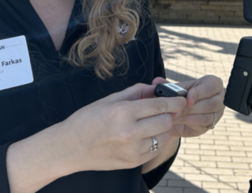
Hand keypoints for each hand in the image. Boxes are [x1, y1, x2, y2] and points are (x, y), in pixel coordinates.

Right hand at [59, 82, 186, 172]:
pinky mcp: (133, 162)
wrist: (70, 147)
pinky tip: (144, 135)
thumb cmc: (87, 120)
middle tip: (165, 110)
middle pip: (165, 121)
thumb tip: (156, 88)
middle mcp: (129, 133)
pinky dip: (154, 141)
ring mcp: (132, 150)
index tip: (181, 99)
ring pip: (163, 136)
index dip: (175, 101)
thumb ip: (136, 92)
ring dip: (162, 128)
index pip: (159, 106)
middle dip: (168, 114)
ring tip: (151, 123)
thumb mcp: (109, 100)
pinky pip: (155, 149)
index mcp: (123, 112)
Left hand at [151, 75, 224, 137]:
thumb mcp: (175, 88)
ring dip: (188, 117)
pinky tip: (178, 122)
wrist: (181, 111)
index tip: (186, 99)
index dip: (198, 93)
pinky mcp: (210, 125)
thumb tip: (157, 81)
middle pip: (209, 104)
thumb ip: (167, 85)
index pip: (210, 87)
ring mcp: (217, 113)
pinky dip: (189, 124)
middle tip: (175, 111)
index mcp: (213, 84)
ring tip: (173, 117)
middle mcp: (219, 98)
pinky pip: (203, 125)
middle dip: (190, 108)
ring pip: (206, 117)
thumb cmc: (181, 95)